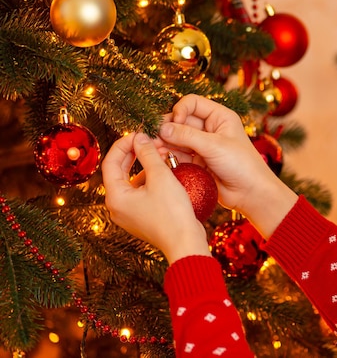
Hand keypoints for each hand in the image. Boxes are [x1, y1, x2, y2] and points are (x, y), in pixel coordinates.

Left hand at [101, 132, 210, 263]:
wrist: (185, 243)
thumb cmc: (172, 212)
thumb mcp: (160, 177)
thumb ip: (148, 154)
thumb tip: (140, 138)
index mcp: (115, 196)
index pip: (110, 161)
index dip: (124, 144)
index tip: (139, 133)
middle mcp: (116, 206)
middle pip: (118, 171)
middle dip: (133, 153)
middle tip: (148, 140)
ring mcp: (128, 213)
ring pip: (131, 181)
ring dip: (144, 165)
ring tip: (160, 153)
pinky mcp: (141, 217)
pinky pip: (140, 192)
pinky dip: (149, 179)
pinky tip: (165, 171)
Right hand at [158, 94, 297, 236]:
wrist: (250, 193)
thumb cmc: (241, 165)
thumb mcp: (214, 146)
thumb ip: (187, 136)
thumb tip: (162, 128)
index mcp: (219, 117)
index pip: (192, 103)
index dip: (180, 110)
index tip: (174, 122)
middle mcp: (210, 129)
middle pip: (181, 121)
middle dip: (167, 128)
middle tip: (153, 137)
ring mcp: (202, 145)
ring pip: (176, 138)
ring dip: (164, 142)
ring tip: (152, 148)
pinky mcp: (196, 161)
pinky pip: (177, 154)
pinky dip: (167, 155)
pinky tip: (158, 157)